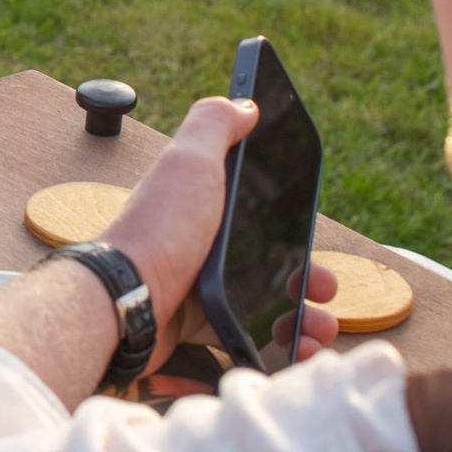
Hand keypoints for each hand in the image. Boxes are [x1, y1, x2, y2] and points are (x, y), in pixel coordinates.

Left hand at [101, 97, 339, 369]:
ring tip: (318, 329)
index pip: (262, 209)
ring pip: (270, 303)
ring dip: (305, 317)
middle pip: (274, 261)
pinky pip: (251, 337)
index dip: (295, 224)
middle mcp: (206, 244)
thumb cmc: (159, 230)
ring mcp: (204, 287)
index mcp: (207, 204)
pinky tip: (297, 350)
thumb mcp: (188, 161)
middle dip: (310, 278)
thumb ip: (214, 125)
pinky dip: (280, 347)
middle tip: (324, 289)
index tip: (315, 239)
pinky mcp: (202, 325)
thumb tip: (245, 101)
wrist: (128, 302)